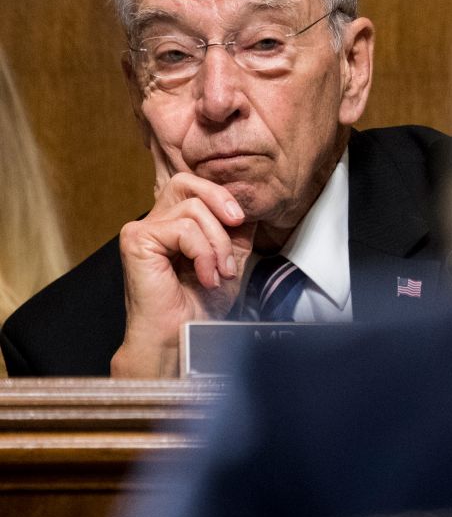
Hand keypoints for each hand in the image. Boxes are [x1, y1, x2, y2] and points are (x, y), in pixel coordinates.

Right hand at [110, 144, 256, 377]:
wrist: (184, 333)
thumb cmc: (200, 303)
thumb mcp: (230, 256)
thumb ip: (235, 229)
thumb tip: (248, 204)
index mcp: (172, 222)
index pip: (194, 185)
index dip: (222, 195)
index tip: (242, 220)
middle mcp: (154, 221)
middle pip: (188, 183)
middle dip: (220, 201)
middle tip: (237, 225)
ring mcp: (142, 229)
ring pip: (194, 211)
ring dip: (217, 244)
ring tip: (219, 272)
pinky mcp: (137, 240)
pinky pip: (184, 229)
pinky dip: (204, 253)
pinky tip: (205, 276)